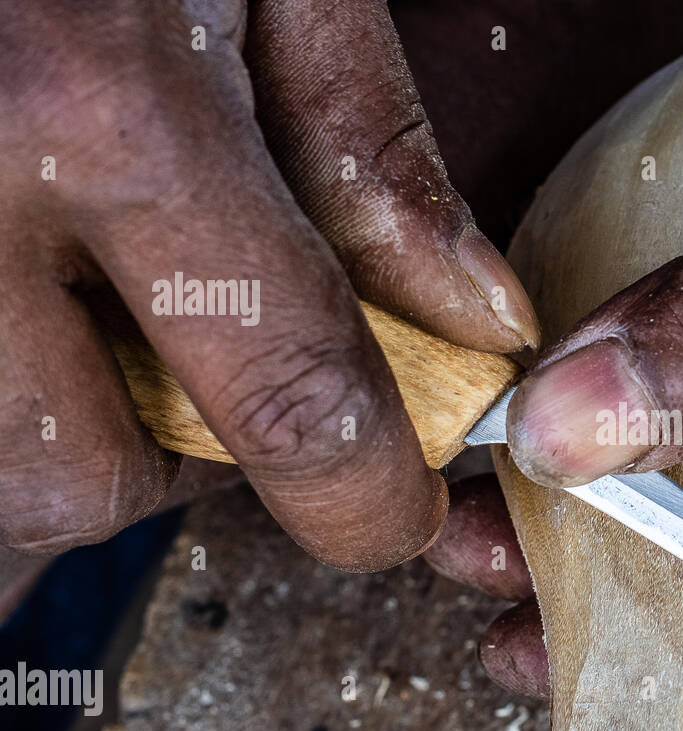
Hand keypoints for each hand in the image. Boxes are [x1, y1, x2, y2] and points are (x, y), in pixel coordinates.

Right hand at [0, 0, 537, 570]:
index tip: (389, 508)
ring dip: (60, 428)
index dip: (364, 497)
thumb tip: (472, 319)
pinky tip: (25, 294)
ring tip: (85, 305)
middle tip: (191, 356)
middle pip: (80, 480)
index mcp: (96, 103)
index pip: (288, 397)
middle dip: (165, 459)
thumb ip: (368, 149)